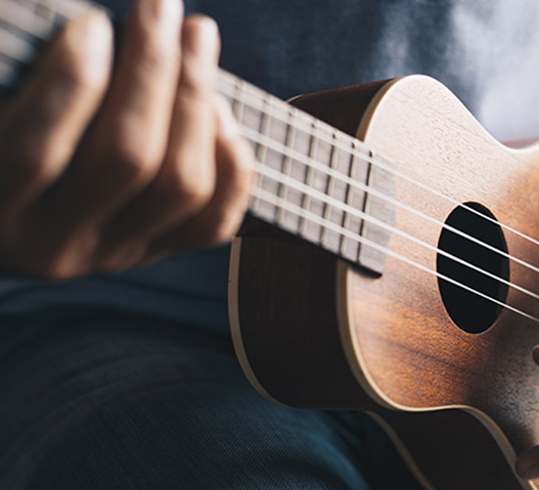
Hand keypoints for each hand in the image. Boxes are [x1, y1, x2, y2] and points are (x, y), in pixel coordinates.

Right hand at [0, 0, 252, 278]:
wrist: (15, 204)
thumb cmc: (6, 122)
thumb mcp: (0, 103)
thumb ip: (30, 75)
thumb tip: (92, 33)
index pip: (39, 152)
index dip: (73, 82)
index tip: (93, 22)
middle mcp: (55, 242)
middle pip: (128, 159)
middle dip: (152, 70)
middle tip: (161, 5)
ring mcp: (115, 252)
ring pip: (182, 186)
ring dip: (196, 100)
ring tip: (197, 36)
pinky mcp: (158, 250)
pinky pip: (214, 220)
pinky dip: (231, 163)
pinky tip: (219, 109)